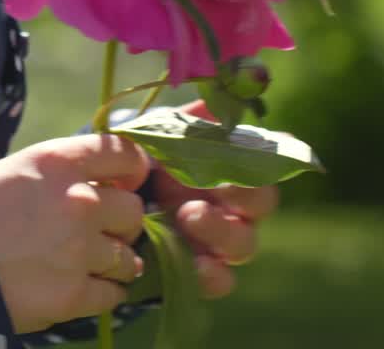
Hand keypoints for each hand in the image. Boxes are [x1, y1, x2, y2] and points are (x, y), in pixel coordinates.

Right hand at [0, 134, 151, 332]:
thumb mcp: (12, 171)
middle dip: (120, 221)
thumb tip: (94, 182)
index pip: (124, 153)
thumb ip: (57, 173)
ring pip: (129, 256)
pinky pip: (114, 294)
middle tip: (98, 231)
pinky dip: (104, 292)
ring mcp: (79, 251)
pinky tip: (83, 288)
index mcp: (58, 162)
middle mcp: (78, 201)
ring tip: (89, 263)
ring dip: (114, 260)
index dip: (132, 169)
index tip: (125, 182)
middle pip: (133, 210)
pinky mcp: (73, 294)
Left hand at [151, 100, 279, 299]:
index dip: (271, 155)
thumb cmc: (144, 157)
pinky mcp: (201, 268)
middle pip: (262, 202)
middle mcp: (235, 203)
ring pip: (244, 243)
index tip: (248, 151)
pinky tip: (196, 264)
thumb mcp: (158, 133)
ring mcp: (221, 239)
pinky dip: (212, 274)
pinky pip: (222, 280)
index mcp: (233, 163)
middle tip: (218, 183)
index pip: (273, 156)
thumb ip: (185, 121)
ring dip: (222, 231)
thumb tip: (211, 104)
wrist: (110, 194)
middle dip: (244, 194)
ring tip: (189, 216)